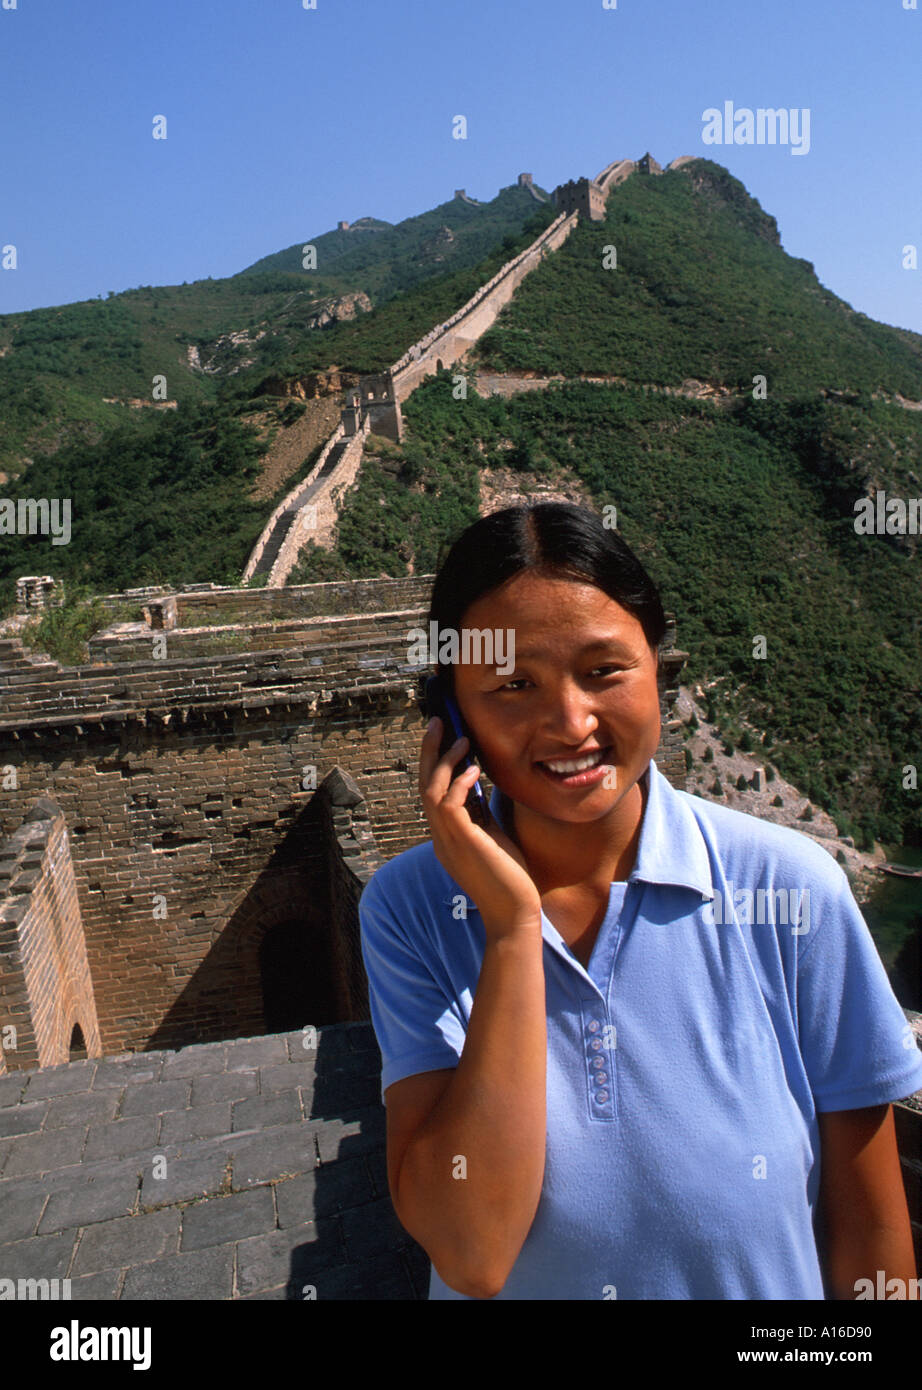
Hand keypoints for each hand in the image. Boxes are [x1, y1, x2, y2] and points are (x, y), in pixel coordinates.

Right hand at [420, 717, 541, 943]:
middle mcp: (440, 838)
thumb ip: (481, 813)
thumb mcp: (492, 837)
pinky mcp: (462, 843)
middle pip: (423, 785)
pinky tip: (476, 770)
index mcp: (446, 837)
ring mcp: (447, 842)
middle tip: (438, 722)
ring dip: (444, 762)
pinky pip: (449, 805)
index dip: (435, 764)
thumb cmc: (510, 878)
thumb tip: (479, 782)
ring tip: (462, 740)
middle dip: (429, 752)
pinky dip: (459, 782)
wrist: (514, 914)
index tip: (445, 737)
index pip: (431, 793)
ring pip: (431, 791)